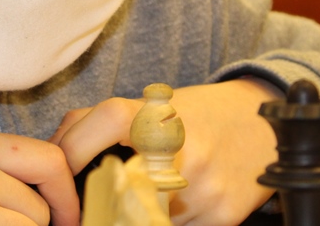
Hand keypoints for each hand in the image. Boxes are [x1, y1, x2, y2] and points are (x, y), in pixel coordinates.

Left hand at [50, 79, 280, 225]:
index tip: (60, 169)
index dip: (71, 146)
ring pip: (141, 217)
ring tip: (142, 195)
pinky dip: (163, 220)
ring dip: (131, 212)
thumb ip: (106, 123)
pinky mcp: (220, 216)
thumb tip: (56, 155)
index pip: (103, 121)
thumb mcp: (156, 104)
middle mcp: (182, 148)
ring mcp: (201, 186)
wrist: (264, 124)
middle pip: (115, 184)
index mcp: (161, 113)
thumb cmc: (200, 115)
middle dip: (97, 198)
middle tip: (89, 202)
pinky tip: (172, 204)